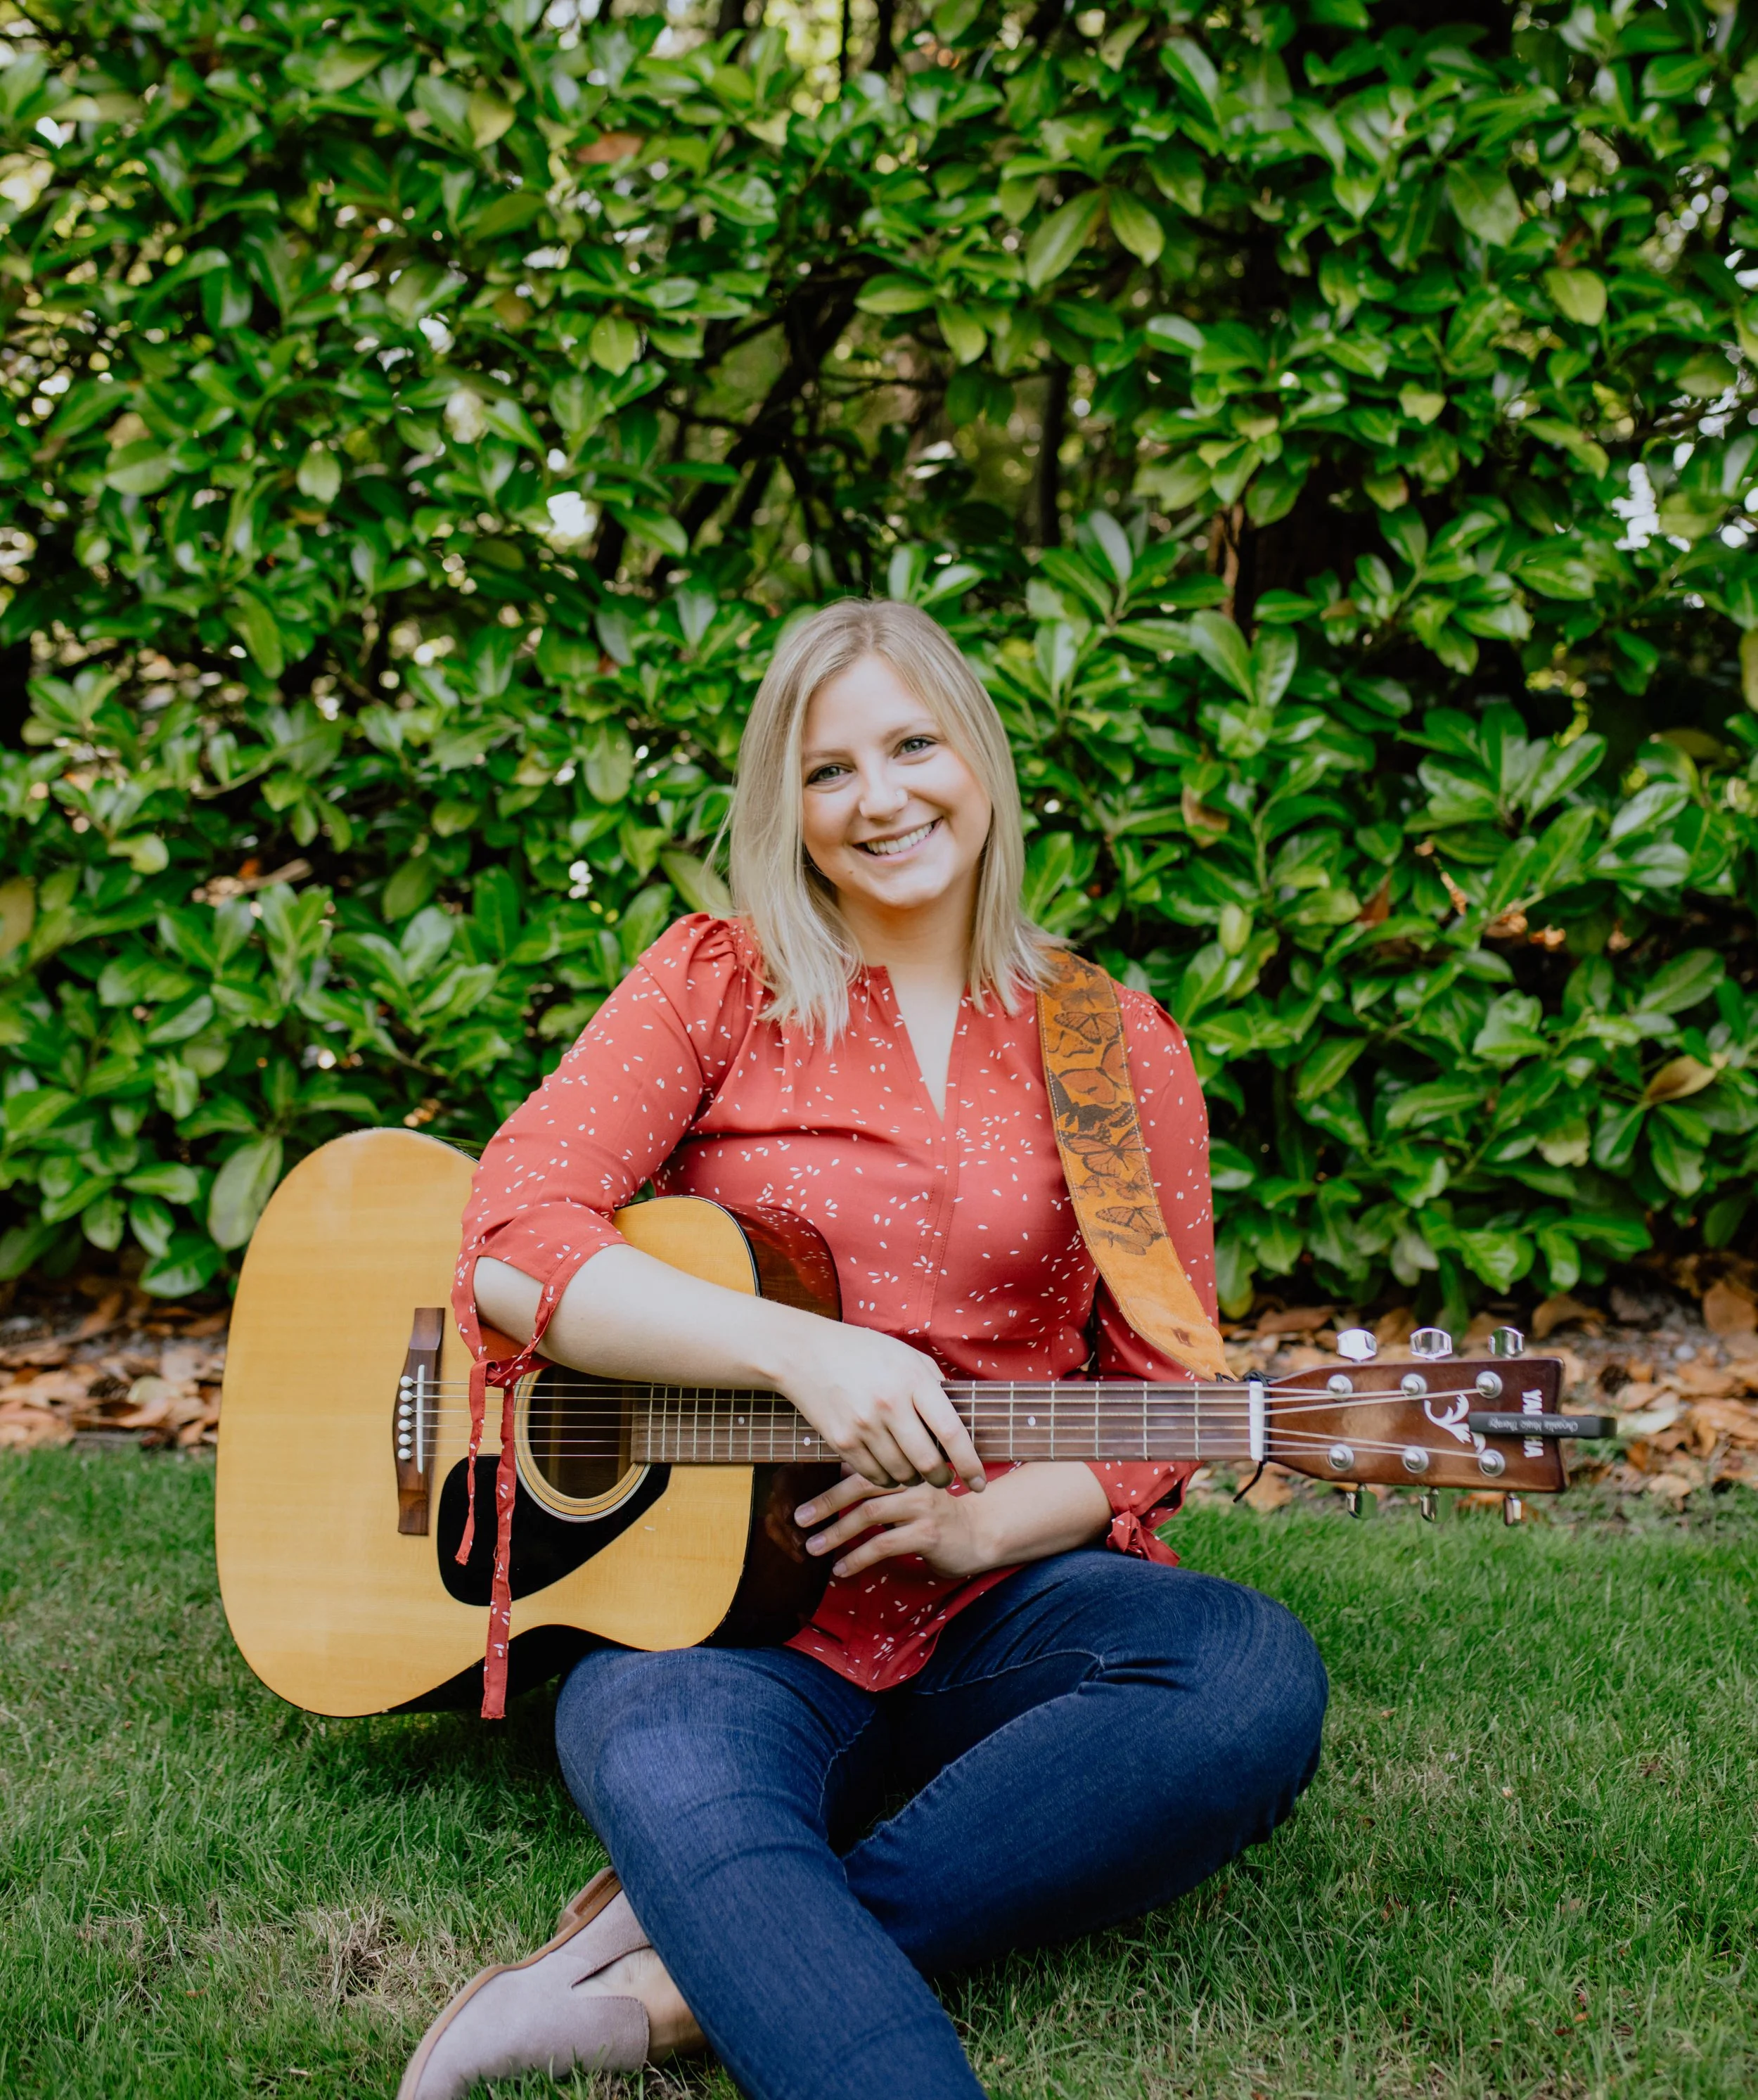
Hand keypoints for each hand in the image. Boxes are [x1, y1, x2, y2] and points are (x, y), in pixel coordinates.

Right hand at [774, 1321, 984, 1492]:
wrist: (804, 1354)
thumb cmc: (862, 1351)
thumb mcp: (905, 1355)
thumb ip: (934, 1384)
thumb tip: (961, 1418)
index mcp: (912, 1380)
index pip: (951, 1432)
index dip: (970, 1463)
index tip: (980, 1482)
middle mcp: (889, 1405)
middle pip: (928, 1462)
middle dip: (942, 1479)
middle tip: (945, 1479)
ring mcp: (863, 1426)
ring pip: (902, 1474)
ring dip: (915, 1479)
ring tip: (916, 1470)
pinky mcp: (841, 1441)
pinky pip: (874, 1476)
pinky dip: (888, 1479)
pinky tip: (891, 1467)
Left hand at [794, 1470, 996, 1580]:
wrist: (983, 1533)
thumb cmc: (940, 1513)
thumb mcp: (910, 1491)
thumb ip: (881, 1480)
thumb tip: (842, 1468)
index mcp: (906, 1467)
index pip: (862, 1470)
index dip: (830, 1487)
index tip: (801, 1502)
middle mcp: (913, 1481)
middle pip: (861, 1488)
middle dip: (826, 1504)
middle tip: (799, 1519)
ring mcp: (921, 1507)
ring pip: (869, 1515)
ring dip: (836, 1533)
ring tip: (814, 1547)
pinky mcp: (927, 1534)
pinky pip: (884, 1544)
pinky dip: (858, 1557)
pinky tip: (842, 1569)